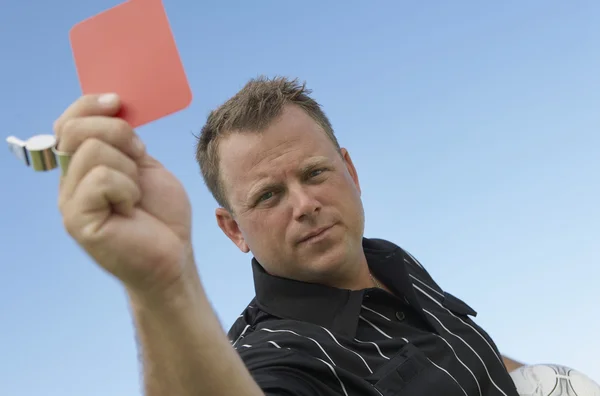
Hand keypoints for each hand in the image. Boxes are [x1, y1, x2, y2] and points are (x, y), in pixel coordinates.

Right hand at [54, 94, 192, 295]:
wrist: (174, 257)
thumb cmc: (161, 215)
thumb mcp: (146, 166)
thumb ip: (125, 141)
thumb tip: (112, 106)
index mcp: (84, 166)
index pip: (68, 123)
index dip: (89, 105)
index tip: (118, 102)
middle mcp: (70, 182)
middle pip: (75, 129)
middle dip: (118, 132)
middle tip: (140, 156)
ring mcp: (70, 201)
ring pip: (92, 150)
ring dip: (129, 168)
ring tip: (136, 195)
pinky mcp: (78, 219)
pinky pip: (101, 178)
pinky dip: (127, 188)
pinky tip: (131, 208)